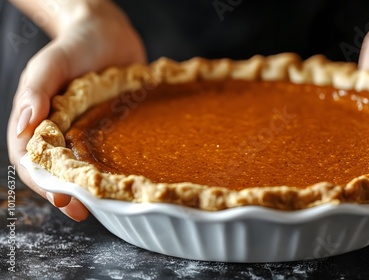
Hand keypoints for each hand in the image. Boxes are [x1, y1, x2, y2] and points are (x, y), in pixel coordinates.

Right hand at [7, 0, 145, 220]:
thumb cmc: (77, 44)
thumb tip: (23, 128)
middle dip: (67, 193)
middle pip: (57, 170)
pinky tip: (124, 181)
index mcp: (39, 119)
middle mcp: (61, 130)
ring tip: (103, 204)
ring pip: (83, 166)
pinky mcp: (110, 128)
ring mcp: (86, 131)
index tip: (62, 199)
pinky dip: (111, 169)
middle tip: (84, 211)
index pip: (32, 159)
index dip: (43, 182)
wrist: (110, 32)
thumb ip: (36, 91)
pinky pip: (109, 152)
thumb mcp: (52, 63)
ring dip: (89, 187)